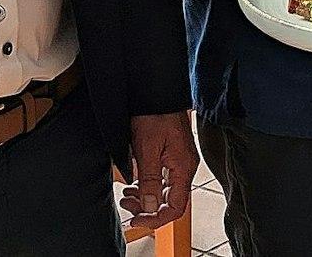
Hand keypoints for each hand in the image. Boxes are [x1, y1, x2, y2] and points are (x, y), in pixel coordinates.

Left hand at [119, 111, 196, 230]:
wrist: (156, 91)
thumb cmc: (155, 114)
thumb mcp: (147, 149)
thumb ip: (150, 181)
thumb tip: (149, 208)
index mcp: (183, 168)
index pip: (175, 207)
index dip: (156, 219)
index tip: (136, 220)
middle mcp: (185, 167)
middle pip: (170, 202)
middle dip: (147, 208)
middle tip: (126, 204)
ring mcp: (179, 161)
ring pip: (165, 192)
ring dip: (146, 198)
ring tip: (127, 195)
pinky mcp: (172, 155)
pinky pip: (162, 180)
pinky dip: (148, 186)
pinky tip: (135, 184)